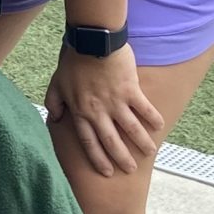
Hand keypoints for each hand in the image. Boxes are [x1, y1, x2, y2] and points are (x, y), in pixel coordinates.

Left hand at [45, 45, 160, 178]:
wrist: (91, 42)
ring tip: (149, 152)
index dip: (98, 158)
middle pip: (111, 141)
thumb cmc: (73, 61)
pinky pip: (144, 108)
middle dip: (121, 158)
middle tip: (130, 170)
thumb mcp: (56, 83)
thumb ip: (54, 103)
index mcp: (81, 112)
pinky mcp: (130, 90)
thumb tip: (56, 118)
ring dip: (141, 142)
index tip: (107, 171)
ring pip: (131, 128)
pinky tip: (160, 126)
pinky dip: (153, 118)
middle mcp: (99, 112)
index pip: (89, 142)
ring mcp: (116, 102)